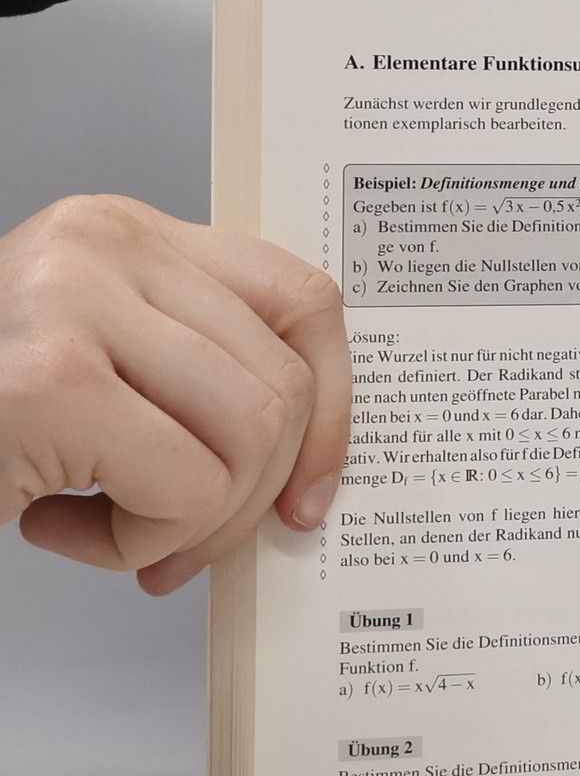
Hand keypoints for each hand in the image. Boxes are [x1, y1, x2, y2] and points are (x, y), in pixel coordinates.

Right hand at [0, 195, 349, 595]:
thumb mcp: (93, 364)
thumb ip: (191, 377)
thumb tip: (308, 468)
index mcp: (126, 232)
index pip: (303, 299)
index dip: (336, 406)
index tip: (311, 487)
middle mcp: (104, 244)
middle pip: (286, 383)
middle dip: (249, 492)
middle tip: (173, 536)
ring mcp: (72, 302)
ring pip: (252, 436)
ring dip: (190, 521)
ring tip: (105, 524)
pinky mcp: (47, 382)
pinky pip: (188, 489)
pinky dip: (140, 543)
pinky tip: (54, 525)